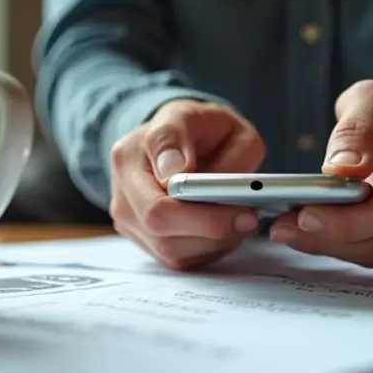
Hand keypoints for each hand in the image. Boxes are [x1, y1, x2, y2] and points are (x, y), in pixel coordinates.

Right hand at [109, 99, 264, 269]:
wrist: (174, 141)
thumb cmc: (191, 128)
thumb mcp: (192, 114)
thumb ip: (181, 137)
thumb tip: (178, 172)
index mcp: (128, 158)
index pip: (157, 203)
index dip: (202, 214)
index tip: (243, 208)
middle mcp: (121, 194)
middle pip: (162, 232)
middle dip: (213, 229)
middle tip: (250, 217)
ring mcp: (129, 221)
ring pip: (172, 251)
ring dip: (214, 241)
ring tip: (240, 217)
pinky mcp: (145, 241)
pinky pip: (179, 258)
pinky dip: (208, 247)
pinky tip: (223, 226)